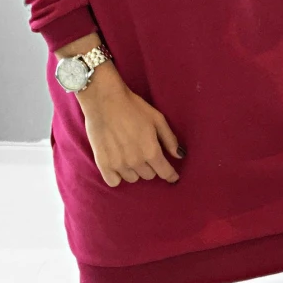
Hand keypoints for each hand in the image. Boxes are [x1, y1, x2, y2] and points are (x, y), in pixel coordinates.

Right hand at [78, 71, 184, 188]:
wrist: (104, 100)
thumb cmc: (133, 107)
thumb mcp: (157, 119)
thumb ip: (170, 139)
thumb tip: (180, 156)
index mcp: (151, 151)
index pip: (165, 173)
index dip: (171, 175)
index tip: (173, 176)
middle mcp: (136, 161)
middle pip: (149, 175)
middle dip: (150, 166)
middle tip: (144, 152)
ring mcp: (118, 164)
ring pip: (133, 178)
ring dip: (134, 170)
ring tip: (129, 154)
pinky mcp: (103, 164)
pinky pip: (114, 182)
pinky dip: (117, 176)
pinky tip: (117, 164)